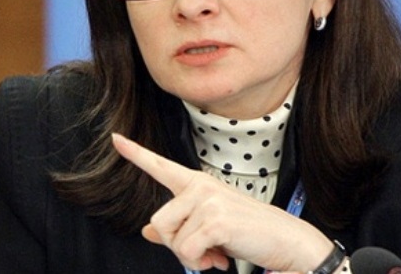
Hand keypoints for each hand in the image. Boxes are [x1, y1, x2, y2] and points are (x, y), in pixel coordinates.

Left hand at [111, 133, 332, 271]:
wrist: (284, 240)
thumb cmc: (247, 232)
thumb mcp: (207, 228)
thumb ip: (177, 228)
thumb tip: (147, 231)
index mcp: (197, 185)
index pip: (161, 166)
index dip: (135, 153)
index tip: (116, 139)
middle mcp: (200, 186)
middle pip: (159, 221)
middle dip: (178, 246)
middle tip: (204, 251)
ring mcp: (208, 199)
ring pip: (171, 237)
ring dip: (190, 256)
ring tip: (214, 253)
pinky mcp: (215, 218)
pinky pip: (187, 251)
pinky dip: (201, 263)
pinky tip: (220, 258)